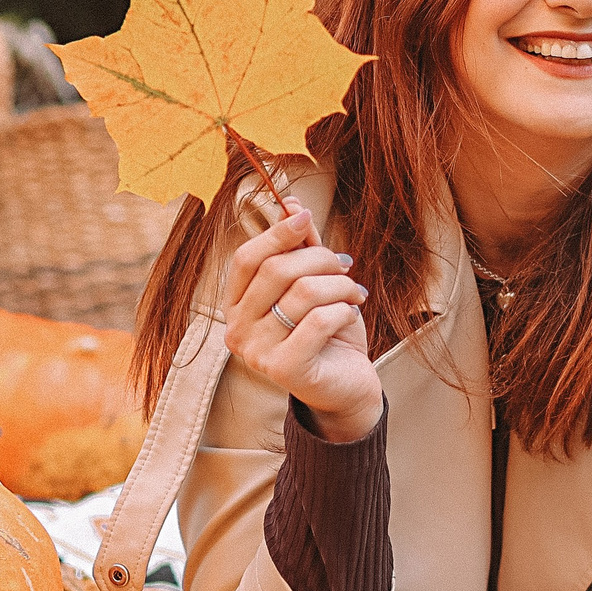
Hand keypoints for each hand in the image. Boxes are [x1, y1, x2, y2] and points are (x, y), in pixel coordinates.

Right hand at [221, 197, 381, 441]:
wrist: (347, 387)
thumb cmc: (328, 334)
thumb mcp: (314, 284)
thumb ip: (300, 248)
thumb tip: (291, 203)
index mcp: (236, 306)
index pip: (246, 258)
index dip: (276, 233)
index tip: (306, 217)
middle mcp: (237, 331)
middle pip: (276, 270)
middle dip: (320, 259)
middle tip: (345, 266)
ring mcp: (256, 353)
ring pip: (303, 293)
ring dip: (340, 286)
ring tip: (355, 294)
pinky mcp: (283, 370)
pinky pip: (318, 321)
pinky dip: (343, 311)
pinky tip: (350, 316)